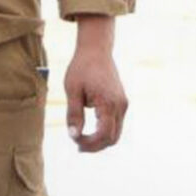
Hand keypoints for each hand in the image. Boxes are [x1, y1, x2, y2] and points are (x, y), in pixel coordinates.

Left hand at [63, 15, 127, 151]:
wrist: (96, 50)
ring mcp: (123, 104)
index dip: (89, 142)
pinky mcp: (122, 102)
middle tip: (77, 146)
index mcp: (108, 103)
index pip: (103, 134)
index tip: (74, 140)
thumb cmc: (82, 68)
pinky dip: (104, 131)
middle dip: (95, 146)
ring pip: (116, 133)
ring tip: (81, 140)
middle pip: (112, 138)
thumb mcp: (72, 90)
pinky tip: (90, 130)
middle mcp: (120, 106)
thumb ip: (74, 114)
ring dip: (100, 140)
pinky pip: (116, 124)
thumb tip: (73, 135)